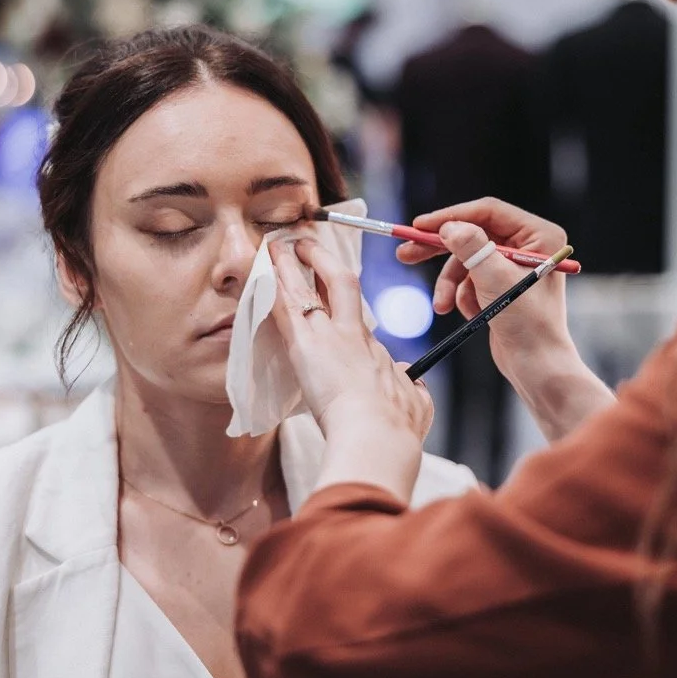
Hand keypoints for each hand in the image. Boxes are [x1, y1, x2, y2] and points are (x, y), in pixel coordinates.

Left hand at [268, 238, 432, 500]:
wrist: (377, 433)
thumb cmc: (396, 426)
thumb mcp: (414, 402)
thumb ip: (411, 389)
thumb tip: (415, 386)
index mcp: (375, 351)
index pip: (356, 317)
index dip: (344, 301)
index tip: (336, 287)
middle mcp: (353, 335)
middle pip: (340, 284)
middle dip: (322, 260)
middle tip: (306, 244)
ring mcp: (329, 336)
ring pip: (307, 290)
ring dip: (290, 267)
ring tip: (275, 248)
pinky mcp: (305, 347)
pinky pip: (284, 310)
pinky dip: (272, 290)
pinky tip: (261, 273)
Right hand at [397, 198, 613, 440]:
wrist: (536, 367)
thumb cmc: (527, 324)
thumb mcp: (495, 280)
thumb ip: (472, 248)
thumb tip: (449, 226)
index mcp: (539, 235)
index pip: (488, 212)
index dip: (451, 216)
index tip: (419, 226)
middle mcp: (529, 245)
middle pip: (473, 234)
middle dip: (440, 250)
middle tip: (405, 253)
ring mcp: (514, 265)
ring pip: (467, 261)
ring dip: (451, 284)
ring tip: (441, 306)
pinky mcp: (502, 285)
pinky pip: (470, 280)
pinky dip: (464, 296)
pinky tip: (473, 314)